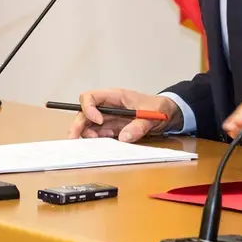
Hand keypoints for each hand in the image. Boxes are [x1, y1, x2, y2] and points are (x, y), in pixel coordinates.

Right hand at [66, 88, 181, 142]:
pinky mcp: (112, 128)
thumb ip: (139, 125)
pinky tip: (104, 144)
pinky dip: (97, 140)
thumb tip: (124, 138)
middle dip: (78, 125)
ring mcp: (108, 117)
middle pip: (84, 112)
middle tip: (74, 139)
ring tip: (96, 143)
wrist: (167, 114)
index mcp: (115, 96)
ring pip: (88, 124)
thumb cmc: (158, 107)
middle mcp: (107, 106)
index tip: (98, 121)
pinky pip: (98, 134)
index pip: (91, 97)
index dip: (89, 109)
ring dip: (87, 134)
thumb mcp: (152, 115)